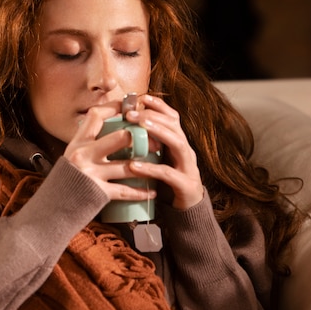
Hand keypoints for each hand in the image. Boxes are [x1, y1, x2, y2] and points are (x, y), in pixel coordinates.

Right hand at [63, 102, 157, 201]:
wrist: (52, 208)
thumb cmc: (66, 180)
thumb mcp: (72, 155)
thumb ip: (88, 143)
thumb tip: (107, 127)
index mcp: (78, 142)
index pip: (96, 115)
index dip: (114, 108)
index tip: (130, 108)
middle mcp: (83, 154)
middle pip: (120, 137)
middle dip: (140, 139)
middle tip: (154, 142)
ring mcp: (91, 173)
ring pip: (128, 166)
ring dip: (147, 167)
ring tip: (157, 167)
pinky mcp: (98, 192)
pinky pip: (125, 191)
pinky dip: (141, 192)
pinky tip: (151, 191)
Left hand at [124, 94, 204, 209]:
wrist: (186, 212)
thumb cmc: (167, 183)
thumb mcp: (158, 160)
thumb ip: (148, 146)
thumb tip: (122, 131)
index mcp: (179, 143)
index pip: (172, 117)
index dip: (159, 105)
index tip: (142, 97)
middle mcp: (186, 151)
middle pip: (174, 126)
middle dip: (153, 116)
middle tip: (130, 112)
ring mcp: (188, 167)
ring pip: (177, 143)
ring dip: (158, 133)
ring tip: (139, 127)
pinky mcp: (185, 185)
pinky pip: (168, 174)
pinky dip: (151, 168)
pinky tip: (134, 165)